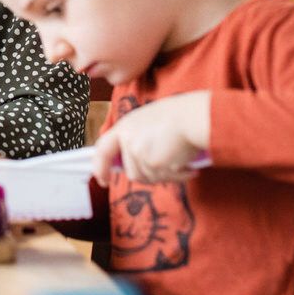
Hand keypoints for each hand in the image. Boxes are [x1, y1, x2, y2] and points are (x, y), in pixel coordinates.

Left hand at [92, 91, 210, 185]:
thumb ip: (136, 137)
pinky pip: (166, 179)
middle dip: (149, 174)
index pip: (103, 150)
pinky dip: (179, 176)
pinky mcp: (154, 163)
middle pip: (131, 172)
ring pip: (149, 178)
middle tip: (167, 167)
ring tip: (181, 161)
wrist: (192, 116)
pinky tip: (190, 168)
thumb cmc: (178, 114)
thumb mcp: (148, 121)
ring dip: (166, 175)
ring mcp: (139, 153)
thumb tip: (131, 160)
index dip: (100, 167)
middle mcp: (128, 141)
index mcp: (124, 127)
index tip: (102, 180)